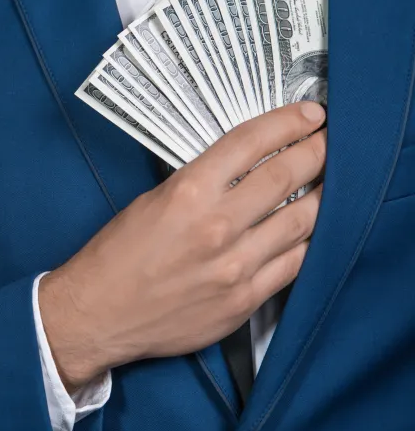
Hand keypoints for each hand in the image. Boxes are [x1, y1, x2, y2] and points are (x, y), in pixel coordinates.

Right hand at [39, 101, 326, 389]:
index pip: (251, 143)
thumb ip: (199, 185)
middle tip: (332, 142)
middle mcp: (215, 225)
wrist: (98, 315)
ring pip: (303, 221)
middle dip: (318, 152)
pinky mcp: (243, 299)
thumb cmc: (116, 257)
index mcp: (187, 192)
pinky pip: (294, 264)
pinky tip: (311, 231)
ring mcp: (234, 265)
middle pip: (287, 176)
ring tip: (332, 184)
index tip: (310, 115)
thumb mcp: (150, 202)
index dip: (288, 122)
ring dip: (324, 197)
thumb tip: (243, 169)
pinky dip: (308, 242)